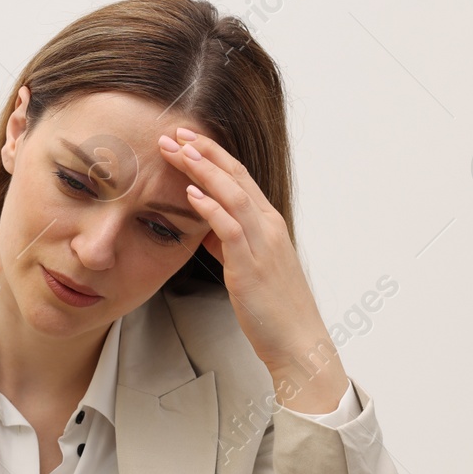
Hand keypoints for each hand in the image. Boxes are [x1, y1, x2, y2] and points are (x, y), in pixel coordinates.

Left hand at [159, 128, 348, 412]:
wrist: (297, 341)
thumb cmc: (271, 308)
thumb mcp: (248, 268)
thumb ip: (229, 244)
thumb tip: (206, 230)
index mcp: (268, 224)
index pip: (239, 178)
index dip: (213, 155)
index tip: (186, 139)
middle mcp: (268, 226)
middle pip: (235, 176)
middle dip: (204, 151)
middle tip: (175, 132)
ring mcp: (262, 244)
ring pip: (233, 194)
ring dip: (203, 169)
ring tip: (177, 150)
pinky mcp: (251, 266)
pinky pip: (230, 228)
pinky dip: (210, 207)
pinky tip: (190, 193)